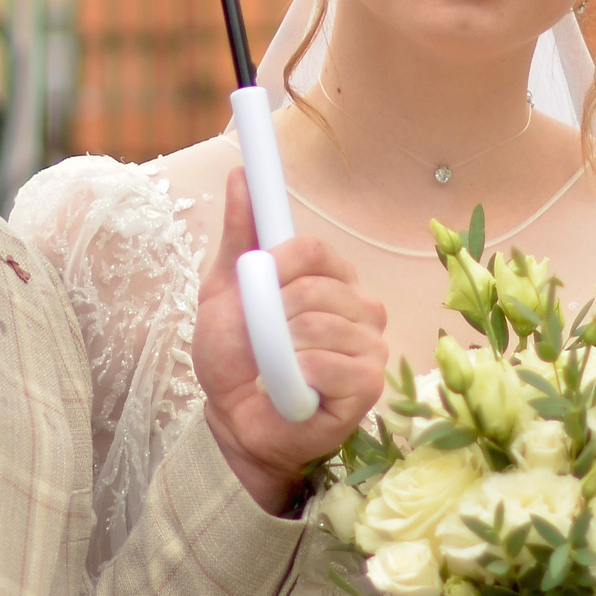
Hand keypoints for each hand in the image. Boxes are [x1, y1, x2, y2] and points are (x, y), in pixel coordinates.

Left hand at [193, 167, 388, 512]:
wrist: (233, 420)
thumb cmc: (236, 357)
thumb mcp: (225, 289)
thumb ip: (240, 235)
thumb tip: (239, 175)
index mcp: (332, 278)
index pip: (312, 249)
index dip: (276, 263)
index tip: (253, 280)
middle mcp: (361, 307)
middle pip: (315, 286)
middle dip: (271, 313)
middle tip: (261, 339)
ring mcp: (370, 346)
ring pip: (320, 325)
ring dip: (279, 348)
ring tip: (272, 366)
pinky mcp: (369, 385)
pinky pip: (330, 364)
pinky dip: (295, 375)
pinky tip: (288, 388)